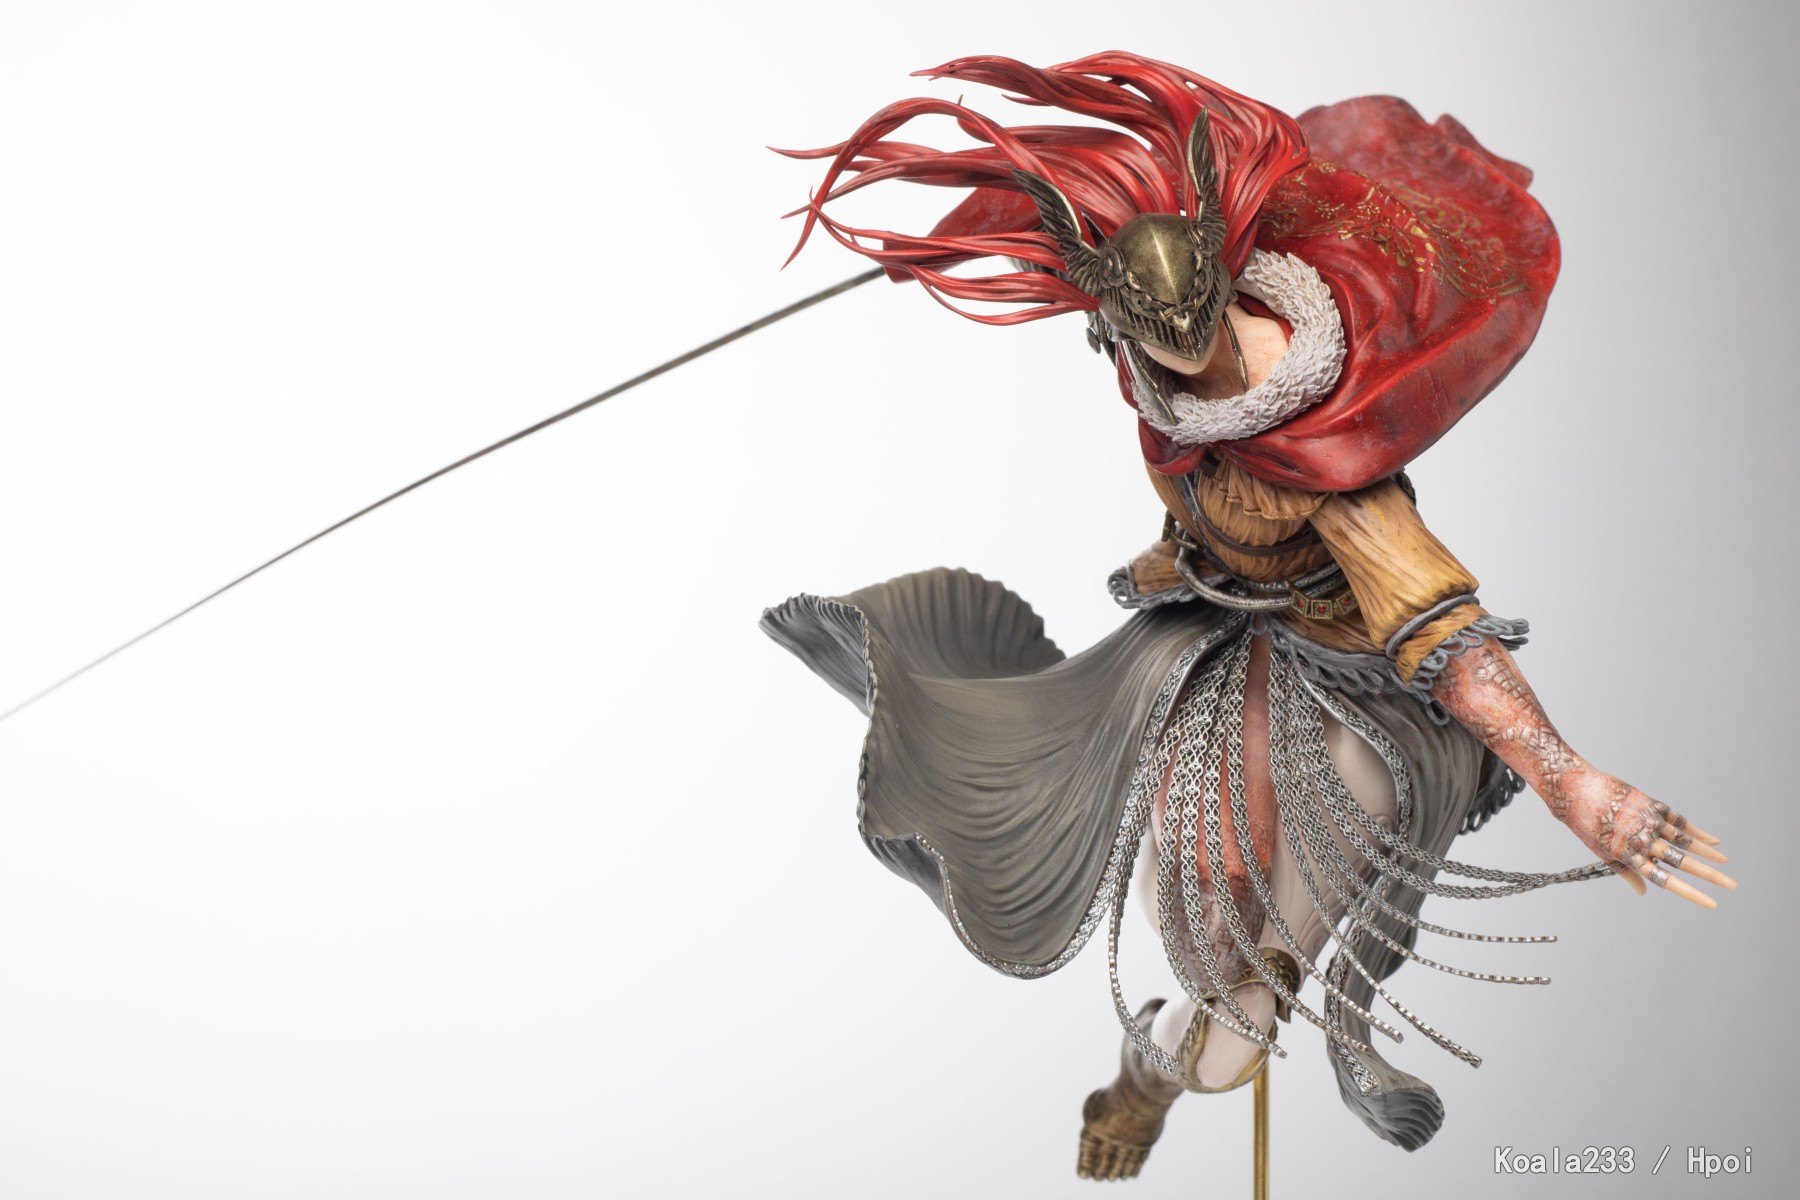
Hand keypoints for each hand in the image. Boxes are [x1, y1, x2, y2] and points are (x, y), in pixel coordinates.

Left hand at [1558, 768, 1733, 906]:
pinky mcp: (1651, 805)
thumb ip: (1625, 871)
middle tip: (1732, 885)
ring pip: (1685, 841)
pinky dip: (1697, 831)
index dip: (1691, 893)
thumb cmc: (1585, 824)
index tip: (1712, 904)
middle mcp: (1642, 840)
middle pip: (1682, 862)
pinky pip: (1680, 821)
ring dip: (1708, 852)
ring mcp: (1649, 821)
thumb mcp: (1600, 852)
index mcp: (1629, 856)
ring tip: (1726, 863)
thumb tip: (1643, 892)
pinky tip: (1713, 840)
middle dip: (1710, 875)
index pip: (1666, 880)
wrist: (1574, 789)